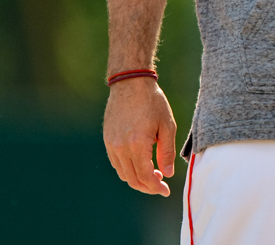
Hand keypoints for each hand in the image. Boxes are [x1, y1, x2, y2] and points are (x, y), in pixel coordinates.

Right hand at [103, 78, 176, 195]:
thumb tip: (167, 174)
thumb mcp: (167, 125)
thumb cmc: (153, 102)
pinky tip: (140, 162)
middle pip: (132, 179)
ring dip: (137, 179)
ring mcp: (111, 144)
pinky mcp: (107, 140)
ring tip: (153, 173)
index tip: (166, 191)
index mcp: (137, 144)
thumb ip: (167, 152)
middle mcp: (121, 147)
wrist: (130, 84)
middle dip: (147, 186)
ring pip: (123, 173)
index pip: (145, 176)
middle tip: (161, 184)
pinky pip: (116, 163)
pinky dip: (128, 169)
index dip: (156, 187)